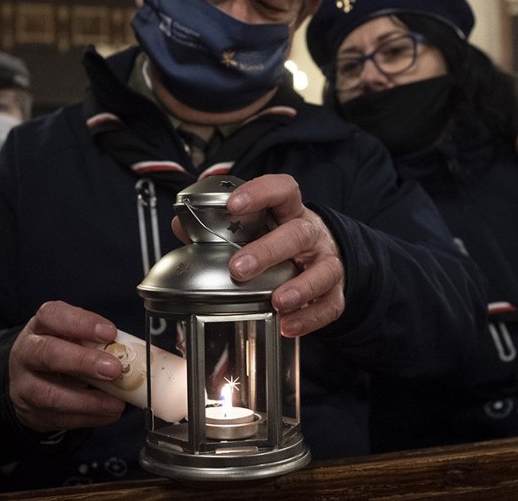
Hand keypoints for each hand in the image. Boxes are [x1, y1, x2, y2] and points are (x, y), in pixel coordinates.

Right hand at [8, 301, 125, 432]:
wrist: (32, 380)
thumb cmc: (63, 351)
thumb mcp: (74, 337)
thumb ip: (97, 341)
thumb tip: (133, 353)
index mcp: (40, 326)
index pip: (52, 315)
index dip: (81, 323)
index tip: (110, 332)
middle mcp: (27, 352)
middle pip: (47, 354)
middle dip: (83, 362)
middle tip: (114, 369)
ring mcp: (25, 385)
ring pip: (50, 395)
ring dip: (89, 401)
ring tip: (117, 403)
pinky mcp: (31, 412)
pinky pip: (59, 418)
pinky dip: (89, 418)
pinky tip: (109, 413)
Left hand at [226, 174, 344, 336]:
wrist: (324, 256)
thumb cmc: (281, 239)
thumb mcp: (256, 226)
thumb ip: (218, 227)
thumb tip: (180, 226)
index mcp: (289, 212)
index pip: (282, 190)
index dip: (260, 193)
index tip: (233, 204)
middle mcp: (311, 234)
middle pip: (297, 234)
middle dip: (268, 251)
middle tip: (239, 268)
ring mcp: (327, 262)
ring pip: (323, 270)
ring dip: (299, 287)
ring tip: (276, 302)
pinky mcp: (337, 291)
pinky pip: (330, 305)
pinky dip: (310, 318)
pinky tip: (288, 326)